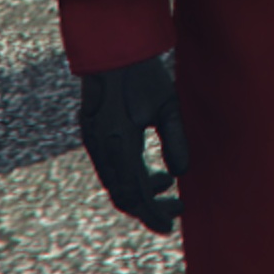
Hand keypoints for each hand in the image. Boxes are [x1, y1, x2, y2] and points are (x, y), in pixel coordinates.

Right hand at [75, 53, 191, 232]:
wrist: (112, 49)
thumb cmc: (144, 74)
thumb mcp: (168, 105)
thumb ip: (175, 139)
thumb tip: (181, 174)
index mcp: (120, 142)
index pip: (136, 192)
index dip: (153, 213)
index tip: (171, 225)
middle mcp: (102, 147)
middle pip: (123, 194)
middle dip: (149, 207)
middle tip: (176, 210)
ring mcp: (93, 142)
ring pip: (115, 183)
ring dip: (141, 191)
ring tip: (169, 183)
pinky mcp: (92, 135)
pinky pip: (110, 169)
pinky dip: (130, 177)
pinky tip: (152, 171)